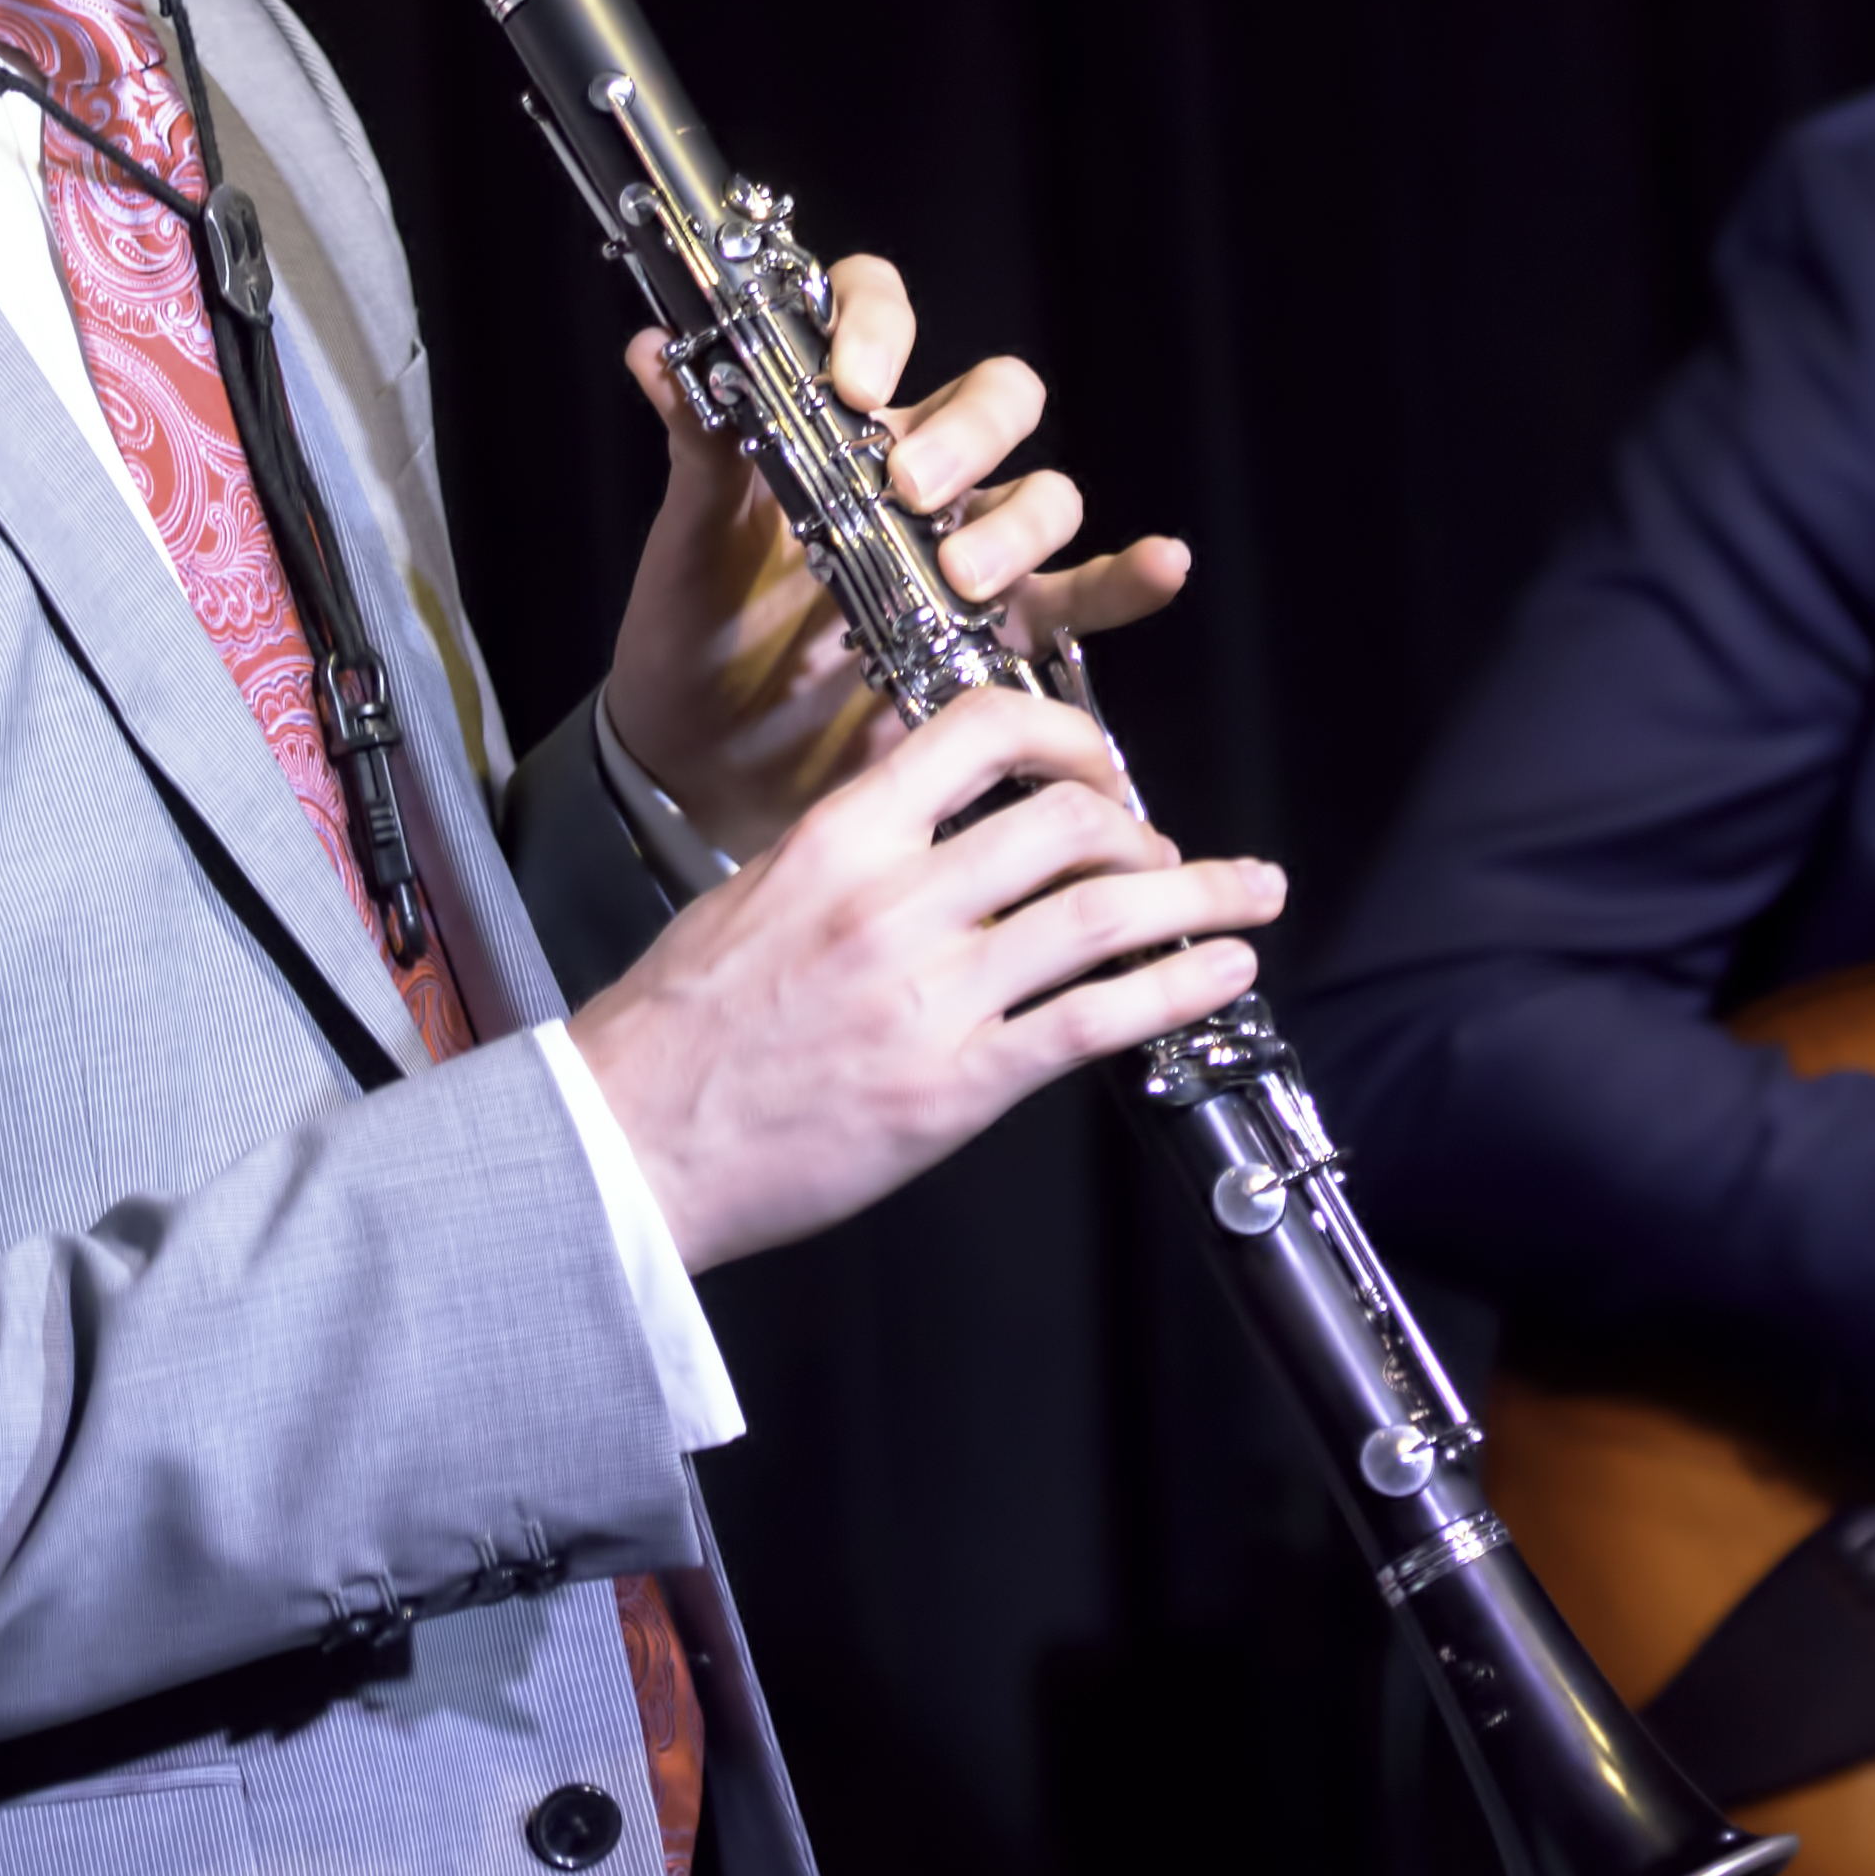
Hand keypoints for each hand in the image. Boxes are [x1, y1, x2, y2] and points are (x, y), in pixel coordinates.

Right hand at [566, 683, 1284, 1270]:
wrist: (625, 1143)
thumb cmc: (681, 1029)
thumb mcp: (754, 892)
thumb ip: (853, 849)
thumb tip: (939, 811)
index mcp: (839, 840)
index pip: (979, 732)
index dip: (1067, 733)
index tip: (1103, 763)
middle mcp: (893, 901)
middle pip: (1066, 822)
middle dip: (1144, 830)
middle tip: (1169, 853)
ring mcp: (929, 993)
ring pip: (1101, 912)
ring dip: (1198, 898)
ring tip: (1249, 896)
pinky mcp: (954, 1084)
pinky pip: (1093, 1019)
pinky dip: (1177, 988)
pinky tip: (1223, 975)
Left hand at [599, 256, 1196, 865]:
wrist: (700, 761)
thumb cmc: (691, 630)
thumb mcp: (689, 536)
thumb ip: (698, 443)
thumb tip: (653, 352)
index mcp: (839, 423)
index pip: (882, 317)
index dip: (881, 326)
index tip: (851, 383)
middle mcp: (918, 472)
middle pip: (995, 400)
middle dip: (967, 434)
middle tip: (911, 492)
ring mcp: (966, 552)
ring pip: (1043, 494)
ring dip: (1019, 522)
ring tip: (962, 579)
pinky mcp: (998, 637)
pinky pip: (1084, 596)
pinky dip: (1129, 578)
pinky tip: (1160, 562)